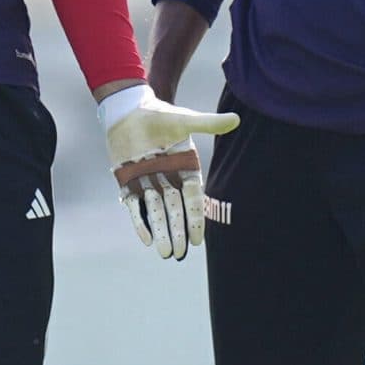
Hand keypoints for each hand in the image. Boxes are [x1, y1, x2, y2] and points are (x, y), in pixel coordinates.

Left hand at [99, 84, 238, 260]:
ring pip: (157, 212)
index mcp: (185, 168)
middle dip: (178, 232)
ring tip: (166, 253)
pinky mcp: (128, 181)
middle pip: (175, 210)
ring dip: (161, 232)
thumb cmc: (159, 115)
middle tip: (180, 253)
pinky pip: (135, 205)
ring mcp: (148, 182)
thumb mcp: (184, 120)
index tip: (198, 239)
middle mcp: (168, 179)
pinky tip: (146, 239)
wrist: (129, 111)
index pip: (193, 198)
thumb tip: (236, 120)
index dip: (195, 218)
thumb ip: (208, 124)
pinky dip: (140, 221)